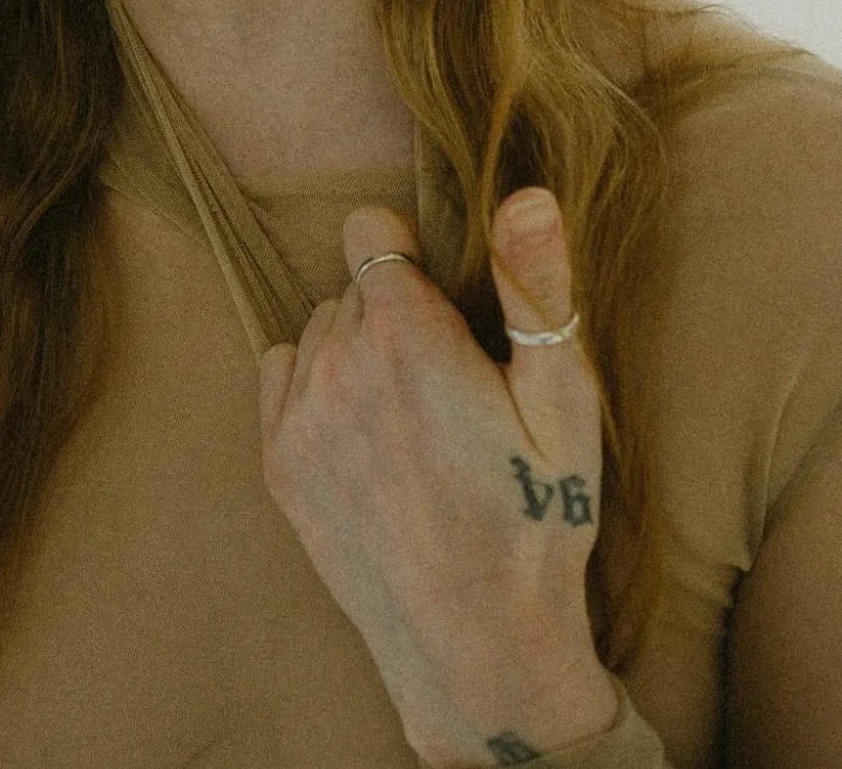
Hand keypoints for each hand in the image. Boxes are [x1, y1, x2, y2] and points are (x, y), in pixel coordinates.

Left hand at [256, 188, 618, 765]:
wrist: (476, 646)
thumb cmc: (535, 518)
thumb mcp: (563, 403)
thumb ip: (536, 288)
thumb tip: (525, 195)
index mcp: (405, 336)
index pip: (368, 228)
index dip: (407, 252)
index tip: (440, 298)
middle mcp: (336, 365)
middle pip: (352, 286)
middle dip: (394, 310)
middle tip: (447, 379)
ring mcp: (298, 417)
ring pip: (319, 330)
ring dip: (355, 350)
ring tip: (410, 416)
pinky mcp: (278, 463)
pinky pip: (284, 376)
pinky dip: (317, 389)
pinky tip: (367, 436)